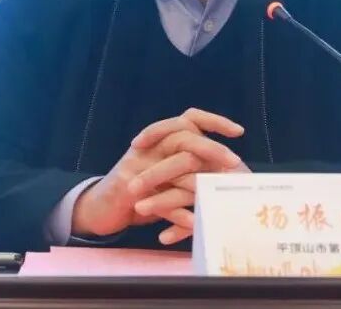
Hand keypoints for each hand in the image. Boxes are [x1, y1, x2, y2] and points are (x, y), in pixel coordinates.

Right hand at [71, 108, 244, 243]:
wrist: (101, 208)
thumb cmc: (142, 189)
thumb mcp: (166, 171)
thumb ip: (190, 164)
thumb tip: (228, 169)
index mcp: (161, 138)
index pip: (189, 118)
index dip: (214, 121)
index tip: (239, 131)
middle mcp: (150, 146)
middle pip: (183, 137)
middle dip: (211, 148)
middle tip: (234, 162)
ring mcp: (137, 166)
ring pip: (171, 167)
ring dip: (197, 182)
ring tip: (219, 193)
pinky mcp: (127, 190)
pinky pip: (158, 200)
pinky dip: (177, 213)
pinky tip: (195, 222)